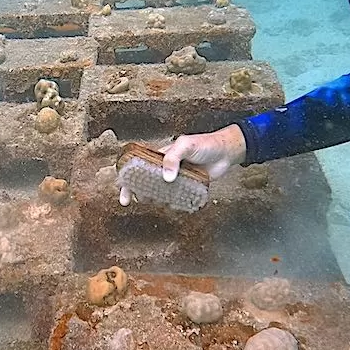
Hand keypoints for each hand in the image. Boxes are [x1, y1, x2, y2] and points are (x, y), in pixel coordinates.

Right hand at [118, 124, 246, 205]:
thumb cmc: (204, 144)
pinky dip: (174, 204)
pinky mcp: (187, 188)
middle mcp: (165, 168)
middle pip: (146, 182)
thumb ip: (173, 158)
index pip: (139, 167)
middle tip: (136, 202)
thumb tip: (166, 178)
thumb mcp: (186, 145)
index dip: (128, 179)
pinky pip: (177, 198)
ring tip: (160, 202)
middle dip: (138, 193)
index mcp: (160, 156)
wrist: (226, 152)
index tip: (123, 192)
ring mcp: (176, 179)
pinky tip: (176, 206)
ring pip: (160, 192)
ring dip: (157, 199)